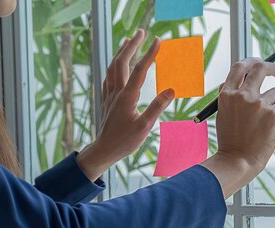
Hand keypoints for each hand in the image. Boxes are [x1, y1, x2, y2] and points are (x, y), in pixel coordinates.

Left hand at [76, 29, 174, 180]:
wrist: (104, 149)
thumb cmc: (124, 141)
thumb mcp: (144, 126)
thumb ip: (157, 107)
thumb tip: (171, 90)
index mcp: (127, 97)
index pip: (140, 69)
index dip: (149, 53)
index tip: (158, 41)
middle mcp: (116, 92)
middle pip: (122, 61)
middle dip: (132, 45)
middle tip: (141, 32)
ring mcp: (109, 95)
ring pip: (112, 67)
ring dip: (121, 52)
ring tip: (128, 41)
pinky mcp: (106, 100)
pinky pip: (108, 77)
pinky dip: (113, 66)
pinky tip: (116, 65)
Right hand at [201, 58, 274, 197]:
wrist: (238, 160)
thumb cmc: (230, 139)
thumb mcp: (223, 114)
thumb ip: (229, 95)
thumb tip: (237, 78)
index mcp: (227, 95)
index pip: (240, 67)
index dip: (252, 61)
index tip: (261, 63)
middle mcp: (243, 96)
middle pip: (261, 69)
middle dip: (273, 67)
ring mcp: (259, 105)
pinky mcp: (274, 115)